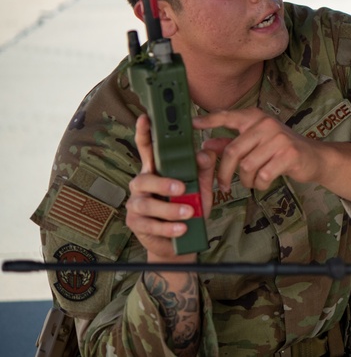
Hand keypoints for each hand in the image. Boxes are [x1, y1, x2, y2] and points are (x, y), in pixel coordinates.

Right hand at [125, 115, 216, 262]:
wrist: (178, 242)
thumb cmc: (187, 208)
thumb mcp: (200, 187)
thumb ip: (203, 169)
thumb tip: (205, 153)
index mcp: (157, 170)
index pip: (148, 149)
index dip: (144, 133)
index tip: (145, 117)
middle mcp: (142, 184)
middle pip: (145, 178)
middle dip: (163, 183)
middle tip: (182, 188)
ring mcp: (136, 204)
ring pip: (146, 203)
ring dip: (169, 209)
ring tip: (188, 213)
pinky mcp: (135, 223)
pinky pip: (149, 224)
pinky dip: (167, 226)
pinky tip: (181, 228)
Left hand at [195, 108, 321, 193]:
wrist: (314, 157)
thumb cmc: (281, 150)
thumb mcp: (256, 143)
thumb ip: (232, 143)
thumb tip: (206, 144)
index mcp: (256, 118)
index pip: (229, 116)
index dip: (210, 120)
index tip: (193, 124)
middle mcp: (266, 124)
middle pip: (232, 151)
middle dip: (225, 173)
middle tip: (223, 185)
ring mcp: (278, 139)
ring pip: (247, 167)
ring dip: (246, 180)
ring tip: (251, 182)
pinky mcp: (288, 155)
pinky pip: (262, 176)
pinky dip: (259, 185)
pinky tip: (264, 182)